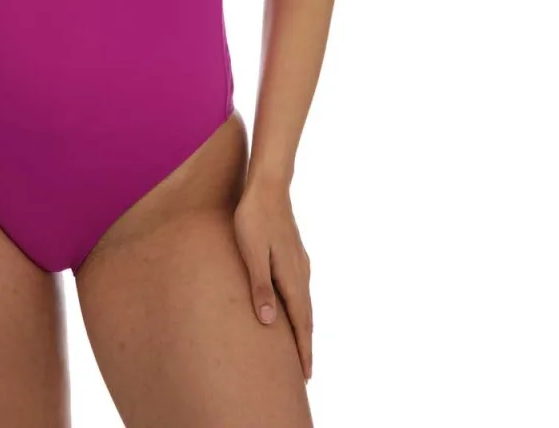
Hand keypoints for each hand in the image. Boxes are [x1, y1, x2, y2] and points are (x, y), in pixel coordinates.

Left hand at [232, 176, 312, 380]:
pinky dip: (299, 306)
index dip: (303, 350)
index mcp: (291, 277)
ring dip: (303, 325)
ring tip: (299, 344)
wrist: (268, 184)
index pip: (301, 323)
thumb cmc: (253, 218)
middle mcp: (300, 272)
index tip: (306, 375)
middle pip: (307, 316)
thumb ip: (260, 287)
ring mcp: (298, 261)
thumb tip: (270, 323)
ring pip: (304, 301)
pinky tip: (291, 304)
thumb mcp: (251, 253)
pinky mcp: (292, 251)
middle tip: (305, 372)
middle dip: (306, 344)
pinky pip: (299, 288)